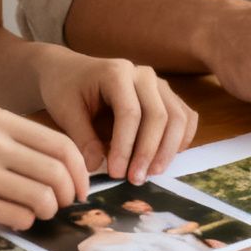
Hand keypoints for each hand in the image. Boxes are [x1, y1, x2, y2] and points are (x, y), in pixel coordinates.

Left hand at [32, 46, 196, 183]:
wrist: (71, 71)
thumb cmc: (66, 89)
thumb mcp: (65, 111)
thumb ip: (83, 139)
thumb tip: (96, 167)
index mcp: (117, 73)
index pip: (130, 113)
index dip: (126, 147)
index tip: (116, 173)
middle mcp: (143, 75)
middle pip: (159, 115)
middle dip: (148, 152)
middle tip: (135, 179)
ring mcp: (158, 84)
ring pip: (177, 117)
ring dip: (168, 150)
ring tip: (151, 174)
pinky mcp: (166, 95)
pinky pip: (185, 117)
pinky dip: (181, 139)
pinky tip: (166, 158)